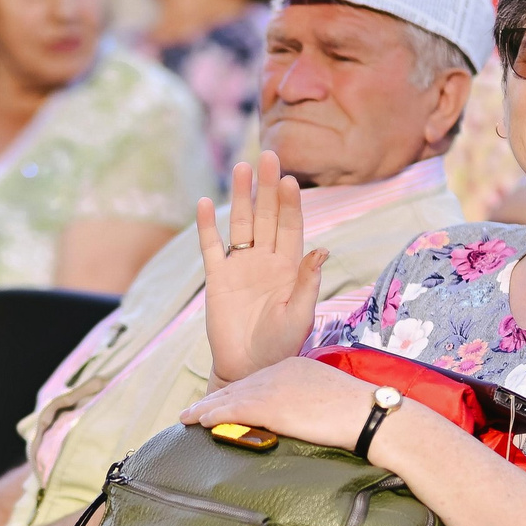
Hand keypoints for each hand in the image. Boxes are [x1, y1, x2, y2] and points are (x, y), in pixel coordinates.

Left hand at [179, 355, 375, 452]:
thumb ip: (308, 403)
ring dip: (205, 409)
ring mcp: (274, 387)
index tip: (220, 402)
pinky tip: (199, 421)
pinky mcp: (271, 405)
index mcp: (295, 367)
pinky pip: (233, 410)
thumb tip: (302, 417)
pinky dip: (214, 415)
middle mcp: (280, 371)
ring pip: (231, 397)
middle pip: (239, 386)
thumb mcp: (328, 399)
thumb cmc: (360, 414)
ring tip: (187, 418)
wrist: (369, 415)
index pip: (257, 380)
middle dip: (214, 400)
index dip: (235, 392)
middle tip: (192, 411)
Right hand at [199, 152, 327, 383]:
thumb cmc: (281, 346)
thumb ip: (308, 281)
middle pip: (266, 216)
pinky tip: (204, 203)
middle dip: (267, 187)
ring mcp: (240, 267)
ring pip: (240, 224)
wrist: (249, 368)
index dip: (290, 203)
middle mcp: (265, 260)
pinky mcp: (217, 279)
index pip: (290, 226)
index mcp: (289, 267)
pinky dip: (207, 226)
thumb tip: (322, 248)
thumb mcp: (300, 314)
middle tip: (268, 156)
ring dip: (240, 197)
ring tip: (241, 168)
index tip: (289, 180)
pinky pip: (211, 247)